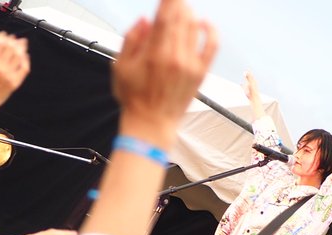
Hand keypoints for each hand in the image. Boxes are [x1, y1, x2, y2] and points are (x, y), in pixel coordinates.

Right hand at [0, 32, 30, 117]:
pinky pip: (24, 69)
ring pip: (18, 57)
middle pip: (10, 49)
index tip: (4, 34)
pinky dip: (26, 61)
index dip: (3, 36)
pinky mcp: (15, 83)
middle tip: (14, 37)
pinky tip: (25, 56)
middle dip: (13, 40)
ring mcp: (9, 76)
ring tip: (22, 43)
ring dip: (21, 48)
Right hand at [113, 0, 217, 143]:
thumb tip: (144, 20)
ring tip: (182, 9)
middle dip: (177, 3)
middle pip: (180, 18)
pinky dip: (211, 31)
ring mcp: (190, 65)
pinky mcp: (200, 73)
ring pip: (194, 28)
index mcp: (153, 54)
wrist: (152, 124)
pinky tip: (204, 23)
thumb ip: (131, 39)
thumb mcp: (120, 66)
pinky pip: (211, 46)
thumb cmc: (135, 98)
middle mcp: (174, 57)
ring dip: (188, 14)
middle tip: (174, 0)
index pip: (164, 16)